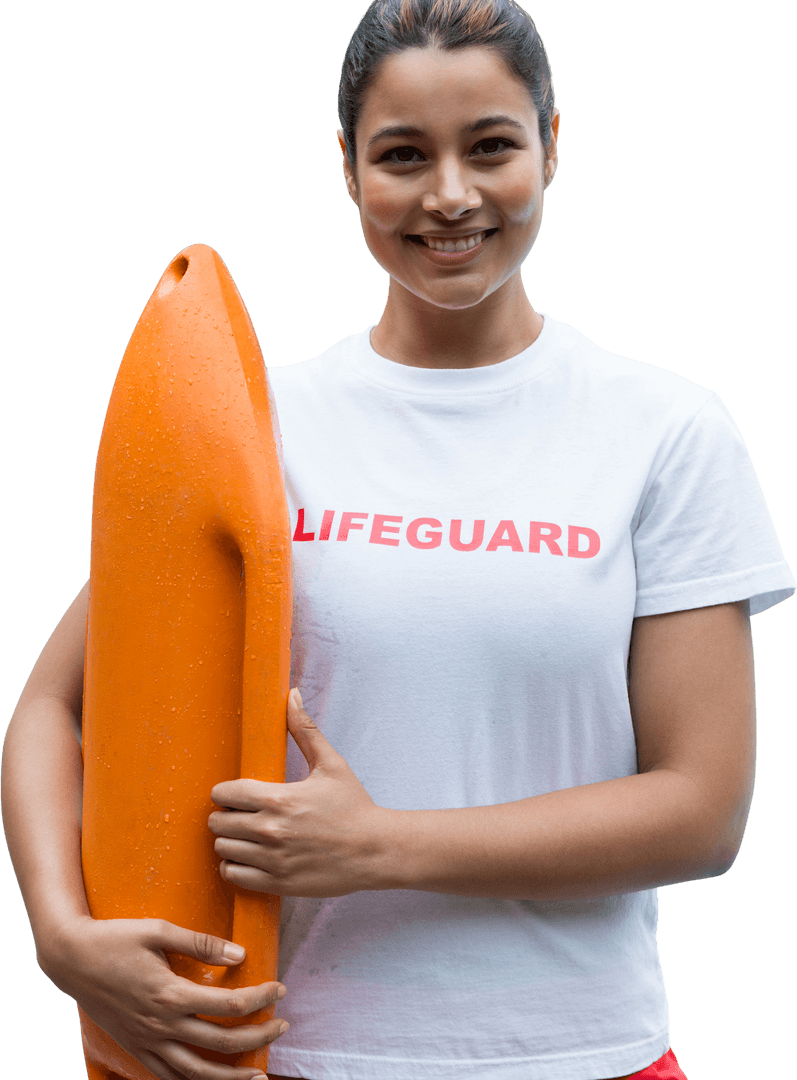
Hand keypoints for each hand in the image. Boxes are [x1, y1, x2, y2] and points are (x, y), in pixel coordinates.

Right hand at [41, 916, 287, 1079]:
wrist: (70, 959)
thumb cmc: (115, 938)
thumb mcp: (158, 930)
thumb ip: (201, 943)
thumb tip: (241, 953)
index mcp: (170, 994)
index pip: (228, 1005)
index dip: (260, 999)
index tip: (280, 989)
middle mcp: (160, 1025)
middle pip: (219, 1043)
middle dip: (257, 1037)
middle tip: (282, 1026)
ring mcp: (146, 1042)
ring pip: (195, 1073)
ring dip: (230, 1077)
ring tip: (258, 1076)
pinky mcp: (134, 1048)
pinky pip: (168, 1076)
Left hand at [209, 688, 387, 897]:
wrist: (375, 850)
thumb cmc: (353, 806)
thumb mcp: (331, 764)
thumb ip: (305, 730)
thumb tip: (291, 694)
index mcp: (279, 798)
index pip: (224, 794)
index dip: (225, 793)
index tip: (237, 795)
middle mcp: (270, 830)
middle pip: (217, 823)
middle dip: (226, 816)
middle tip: (242, 815)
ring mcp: (272, 860)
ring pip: (222, 850)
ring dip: (230, 842)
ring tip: (246, 836)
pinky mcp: (277, 883)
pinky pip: (233, 875)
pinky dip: (235, 866)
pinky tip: (251, 857)